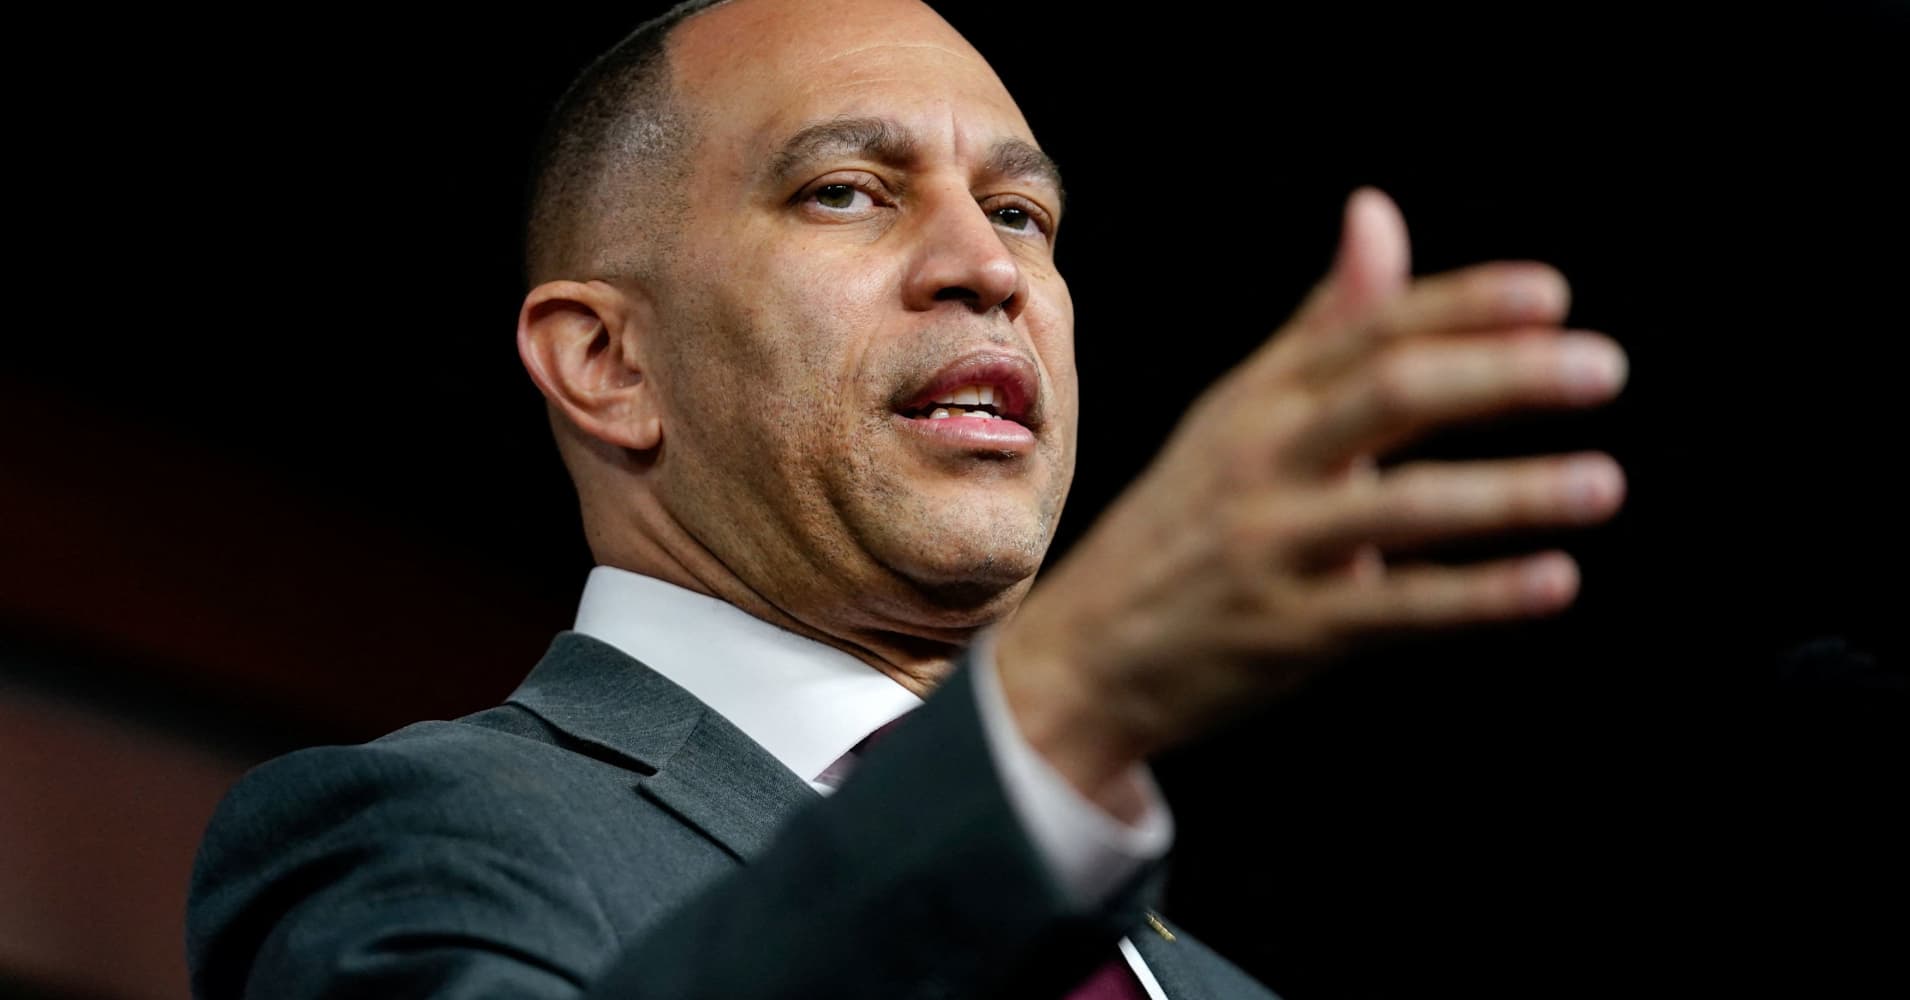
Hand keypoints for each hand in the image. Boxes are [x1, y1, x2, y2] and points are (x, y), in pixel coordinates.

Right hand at [995, 188, 1627, 807]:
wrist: (1089, 652)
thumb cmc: (1190, 519)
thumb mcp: (1243, 412)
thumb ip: (1325, 324)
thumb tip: (1378, 208)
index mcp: (1259, 399)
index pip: (1368, 330)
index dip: (1461, 306)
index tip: (1552, 294)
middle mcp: (1261, 460)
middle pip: (1389, 394)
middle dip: (1501, 375)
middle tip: (1605, 367)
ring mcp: (1272, 546)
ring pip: (1401, 505)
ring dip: (1510, 493)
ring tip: (1604, 481)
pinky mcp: (1288, 632)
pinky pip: (1397, 609)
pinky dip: (1479, 596)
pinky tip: (1556, 581)